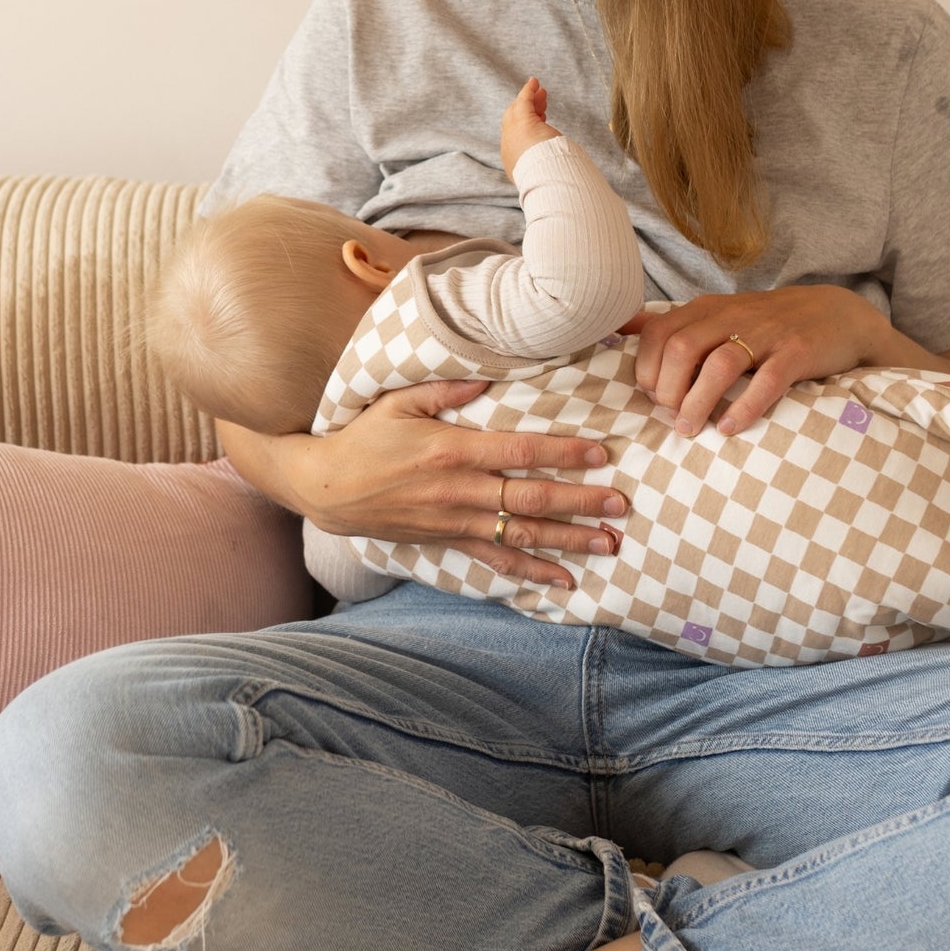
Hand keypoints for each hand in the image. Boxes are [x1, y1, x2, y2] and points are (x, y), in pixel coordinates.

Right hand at [299, 377, 626, 589]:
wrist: (328, 488)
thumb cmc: (365, 437)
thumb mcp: (398, 400)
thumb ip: (446, 386)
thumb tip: (490, 370)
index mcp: (451, 450)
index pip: (519, 451)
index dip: (562, 453)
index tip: (601, 454)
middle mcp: (459, 490)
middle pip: (531, 497)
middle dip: (580, 502)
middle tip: (621, 504)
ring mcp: (456, 521)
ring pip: (522, 533)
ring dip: (568, 539)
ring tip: (609, 543)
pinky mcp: (450, 541)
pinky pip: (497, 561)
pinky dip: (532, 572)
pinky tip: (565, 579)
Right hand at [500, 76, 560, 177]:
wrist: (545, 175)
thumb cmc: (552, 176)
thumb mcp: (552, 171)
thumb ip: (555, 166)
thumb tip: (569, 169)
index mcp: (515, 163)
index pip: (517, 140)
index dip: (529, 127)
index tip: (542, 120)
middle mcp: (509, 148)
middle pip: (515, 123)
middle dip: (528, 111)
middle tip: (541, 102)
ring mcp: (512, 133)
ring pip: (518, 111)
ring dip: (530, 100)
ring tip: (541, 91)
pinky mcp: (521, 119)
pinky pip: (523, 101)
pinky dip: (528, 91)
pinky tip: (533, 82)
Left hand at [621, 286, 881, 438]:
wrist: (838, 315)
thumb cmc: (767, 323)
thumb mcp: (718, 314)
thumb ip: (673, 323)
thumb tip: (620, 326)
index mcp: (709, 309)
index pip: (661, 332)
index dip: (648, 367)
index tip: (652, 396)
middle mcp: (734, 316)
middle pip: (683, 346)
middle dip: (668, 387)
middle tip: (670, 416)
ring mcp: (767, 333)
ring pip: (721, 364)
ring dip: (698, 401)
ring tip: (689, 430)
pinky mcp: (798, 353)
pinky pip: (768, 381)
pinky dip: (746, 406)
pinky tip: (731, 429)